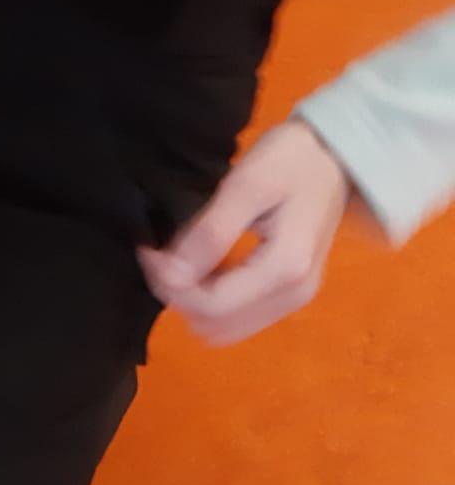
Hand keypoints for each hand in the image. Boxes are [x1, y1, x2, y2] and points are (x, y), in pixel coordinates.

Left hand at [138, 120, 351, 346]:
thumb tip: (171, 275)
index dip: (171, 284)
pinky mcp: (289, 294)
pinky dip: (212, 298)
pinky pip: (239, 315)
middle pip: (216, 324)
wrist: (334, 157)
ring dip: (194, 299)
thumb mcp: (246, 185)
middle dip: (180, 294)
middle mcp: (292, 296)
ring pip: (225, 327)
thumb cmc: (291, 161)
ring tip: (179, 259)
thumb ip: (210, 233)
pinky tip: (201, 266)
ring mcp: (294, 299)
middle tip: (161, 254)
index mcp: (285, 270)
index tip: (149, 250)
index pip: (210, 306)